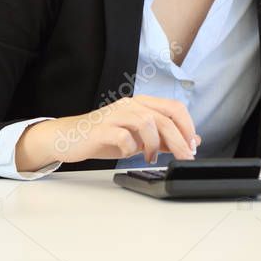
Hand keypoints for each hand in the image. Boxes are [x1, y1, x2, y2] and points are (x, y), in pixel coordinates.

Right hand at [15, 96, 201, 171]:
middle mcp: (130, 105)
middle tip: (185, 157)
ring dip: (155, 144)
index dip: (187, 126)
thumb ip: (164, 138)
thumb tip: (192, 141)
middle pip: (164, 117)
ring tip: (151, 157)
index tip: (192, 146)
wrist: (67, 138)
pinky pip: (124, 137)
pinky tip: (129, 154)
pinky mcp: (102, 129)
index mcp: (141, 103)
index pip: (174, 107)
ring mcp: (116, 115)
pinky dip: (131, 149)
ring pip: (147, 123)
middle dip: (179, 140)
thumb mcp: (138, 138)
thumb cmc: (104, 137)